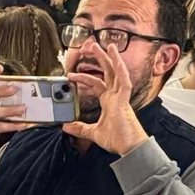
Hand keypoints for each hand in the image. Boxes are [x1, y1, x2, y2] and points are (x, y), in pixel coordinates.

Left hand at [63, 43, 149, 157]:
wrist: (128, 147)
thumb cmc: (117, 139)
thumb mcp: (92, 133)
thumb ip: (80, 128)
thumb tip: (65, 126)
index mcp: (110, 102)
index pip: (97, 84)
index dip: (85, 78)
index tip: (72, 75)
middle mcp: (116, 96)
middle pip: (108, 73)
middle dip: (101, 59)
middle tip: (93, 46)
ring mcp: (121, 97)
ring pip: (117, 73)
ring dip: (113, 59)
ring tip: (108, 46)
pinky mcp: (124, 101)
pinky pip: (124, 83)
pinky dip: (121, 72)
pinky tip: (118, 62)